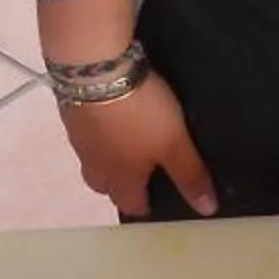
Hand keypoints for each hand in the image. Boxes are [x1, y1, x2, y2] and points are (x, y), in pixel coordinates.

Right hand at [60, 72, 215, 217]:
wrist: (95, 69)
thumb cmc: (139, 113)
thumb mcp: (174, 144)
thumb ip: (190, 175)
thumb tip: (207, 209)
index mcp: (121, 178)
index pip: (130, 205)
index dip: (145, 206)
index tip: (158, 200)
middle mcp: (95, 164)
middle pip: (104, 186)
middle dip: (120, 185)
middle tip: (141, 171)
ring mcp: (79, 138)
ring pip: (92, 159)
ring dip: (107, 157)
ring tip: (128, 140)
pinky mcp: (71, 111)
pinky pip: (87, 132)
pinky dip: (99, 130)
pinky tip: (111, 114)